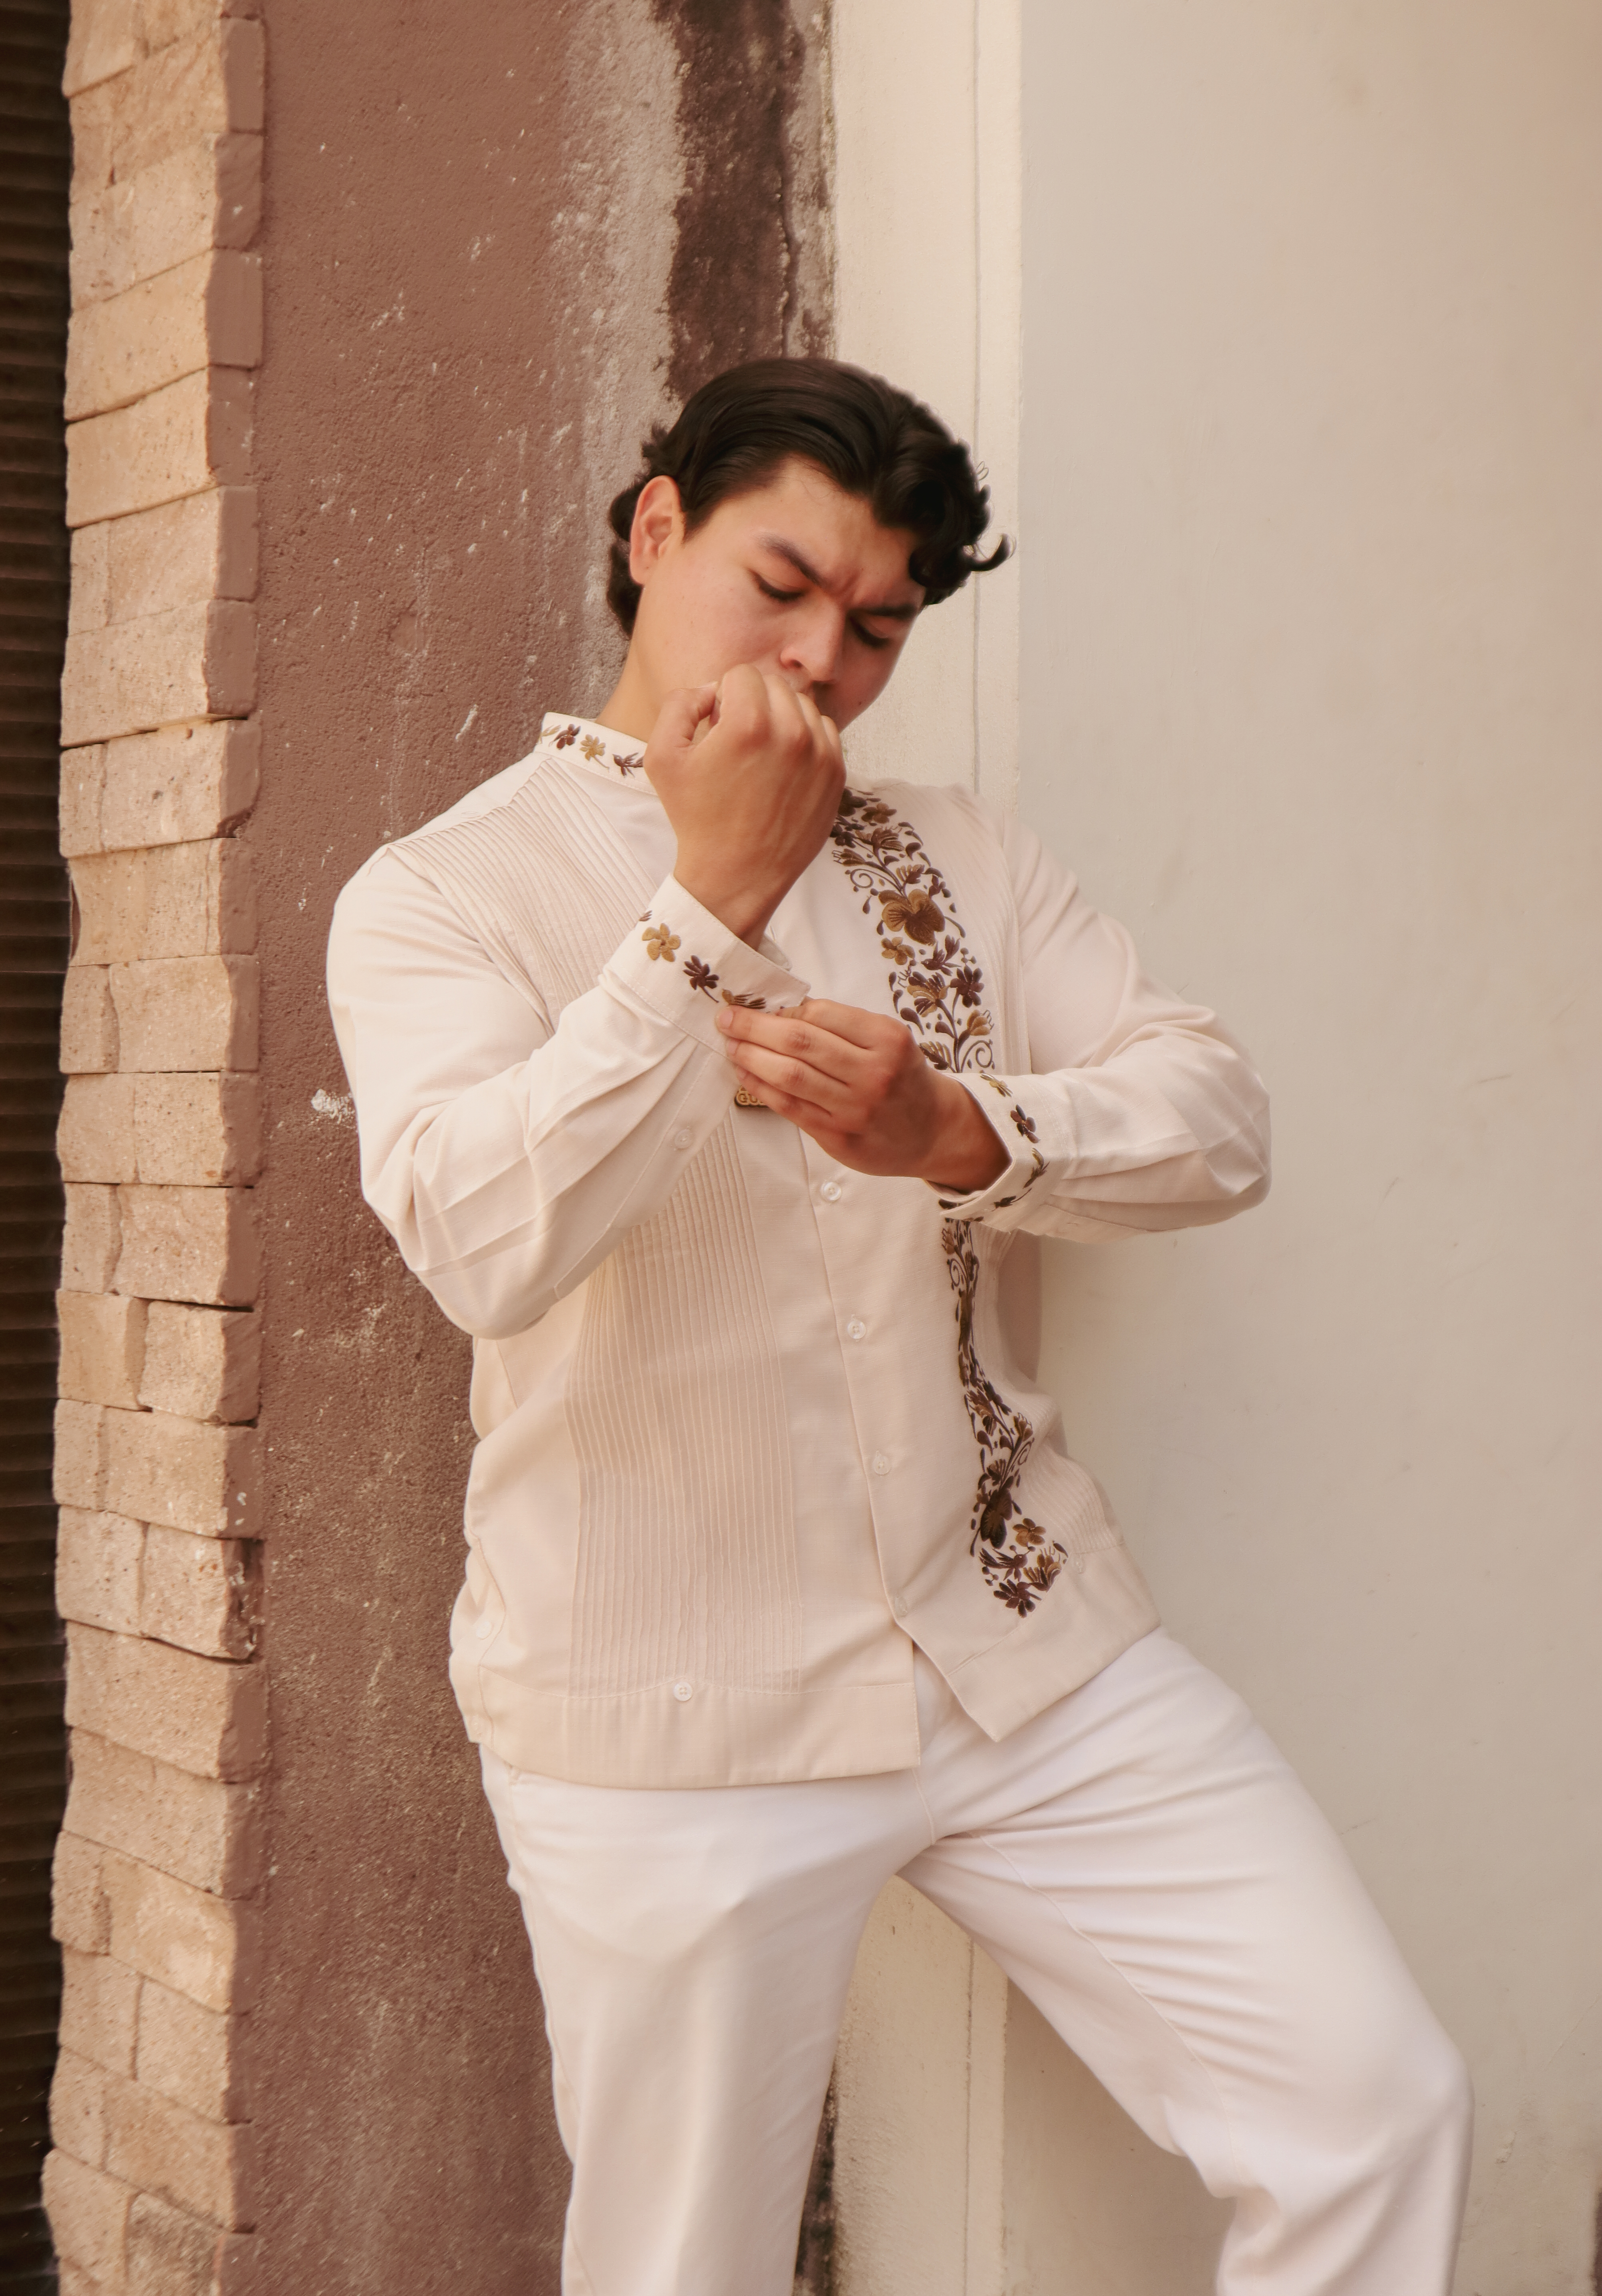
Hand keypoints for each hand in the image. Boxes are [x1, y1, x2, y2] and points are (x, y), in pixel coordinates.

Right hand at [643, 666, 844, 945]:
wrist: (736, 876)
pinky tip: (783, 766)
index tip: (718, 728)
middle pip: (774, 685)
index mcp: (748, 724)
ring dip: (780, 718)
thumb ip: (680, 703)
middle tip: (737, 741)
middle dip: (752, 704)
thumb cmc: (696, 818)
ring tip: (761, 754)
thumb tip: (712, 688)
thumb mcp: (661, 757)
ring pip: (802, 705)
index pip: (742, 673)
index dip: (723, 696)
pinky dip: (805, 739)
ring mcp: (820, 754)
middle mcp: (791, 734)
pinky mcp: (836, 774)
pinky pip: (825, 730)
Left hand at [715, 998, 1009, 1190]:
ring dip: (751, 1057)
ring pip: (789, 1076)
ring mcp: (855, 1109)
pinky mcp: (839, 1137)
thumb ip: (843, 1027)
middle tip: (727, 1018)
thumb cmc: (902, 1078)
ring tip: (731, 1045)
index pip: (820, 1013)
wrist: (933, 1130)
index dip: (782, 1009)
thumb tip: (782, 1012)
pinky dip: (761, 1088)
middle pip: (799, 1042)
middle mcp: (873, 1074)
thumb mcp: (888, 1039)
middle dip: (754, 1027)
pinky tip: (745, 1073)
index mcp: (886, 1040)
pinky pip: (789, 1108)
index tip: (759, 1005)